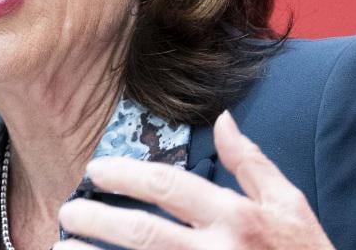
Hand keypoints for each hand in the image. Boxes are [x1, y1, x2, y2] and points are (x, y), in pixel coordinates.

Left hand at [54, 111, 334, 249]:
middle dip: (96, 218)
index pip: (170, 188)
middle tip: (69, 210)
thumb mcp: (290, 205)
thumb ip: (252, 164)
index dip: (127, 175)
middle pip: (141, 233)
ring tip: (64, 246)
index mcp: (239, 219)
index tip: (96, 171)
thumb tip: (222, 119)